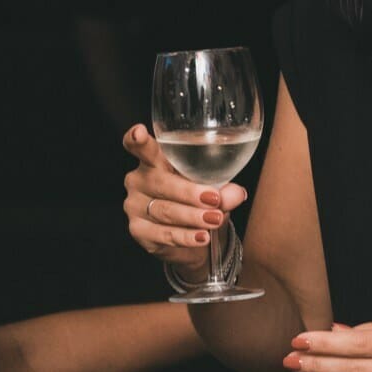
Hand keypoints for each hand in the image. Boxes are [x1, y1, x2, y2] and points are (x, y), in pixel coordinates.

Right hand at [121, 124, 248, 270]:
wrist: (191, 239)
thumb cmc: (198, 202)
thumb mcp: (214, 191)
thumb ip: (224, 189)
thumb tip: (236, 193)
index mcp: (154, 160)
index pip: (141, 147)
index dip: (137, 139)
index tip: (139, 132)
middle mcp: (139, 180)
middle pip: (160, 182)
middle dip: (189, 192)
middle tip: (215, 199)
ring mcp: (135, 205)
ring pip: (164, 210)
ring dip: (192, 216)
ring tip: (215, 219)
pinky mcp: (138, 230)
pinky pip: (162, 233)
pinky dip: (185, 236)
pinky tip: (201, 237)